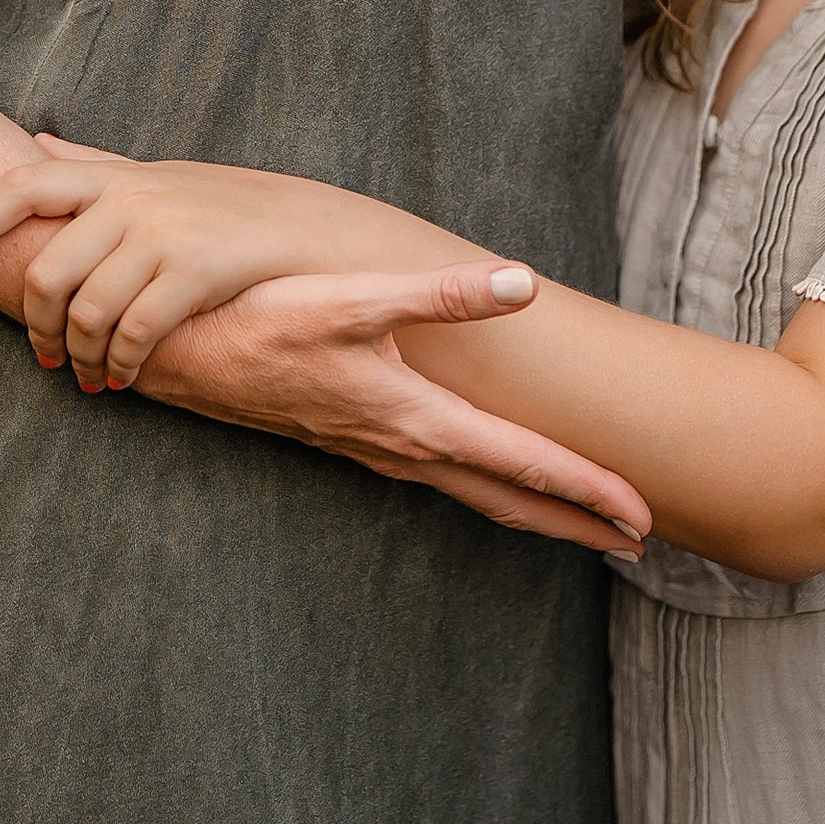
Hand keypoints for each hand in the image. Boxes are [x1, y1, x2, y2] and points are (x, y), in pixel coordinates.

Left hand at [0, 135, 401, 389]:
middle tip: (44, 357)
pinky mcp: (195, 271)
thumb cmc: (222, 206)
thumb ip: (92, 162)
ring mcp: (162, 234)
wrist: (303, 229)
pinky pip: (134, 330)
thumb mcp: (154, 174)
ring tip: (87, 377)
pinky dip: (120, 363)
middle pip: (47, 271)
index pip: (21, 183)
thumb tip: (35, 140)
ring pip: (87, 311)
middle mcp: (131, 199)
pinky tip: (122, 376)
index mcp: (113, 176)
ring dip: (79, 357)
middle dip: (37, 327)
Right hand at [133, 266, 653, 555]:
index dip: (590, 490)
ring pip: (475, 493)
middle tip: (643, 542)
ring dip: (534, 509)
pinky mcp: (356, 440)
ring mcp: (378, 451)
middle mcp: (405, 449)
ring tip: (585, 523)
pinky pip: (441, 480)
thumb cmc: (262, 323)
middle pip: (510, 497)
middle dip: (578, 521)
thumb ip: (443, 293)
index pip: (524, 464)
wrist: (180, 358)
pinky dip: (486, 489)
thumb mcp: (354, 298)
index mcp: (419, 422)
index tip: (645, 518)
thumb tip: (522, 281)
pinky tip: (487, 479)